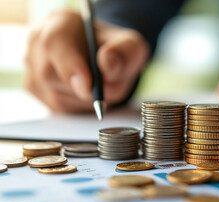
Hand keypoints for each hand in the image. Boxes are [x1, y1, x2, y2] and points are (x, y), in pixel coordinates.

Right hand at [25, 10, 148, 111]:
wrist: (107, 60)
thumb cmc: (116, 50)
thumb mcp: (130, 46)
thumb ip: (123, 52)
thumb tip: (107, 64)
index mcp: (60, 23)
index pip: (55, 43)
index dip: (69, 66)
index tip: (88, 87)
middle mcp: (38, 42)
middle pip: (50, 75)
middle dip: (83, 90)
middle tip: (107, 89)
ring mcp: (33, 66)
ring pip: (55, 95)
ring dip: (84, 100)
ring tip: (99, 86)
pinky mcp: (35, 88)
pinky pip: (56, 107)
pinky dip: (78, 106)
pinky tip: (88, 93)